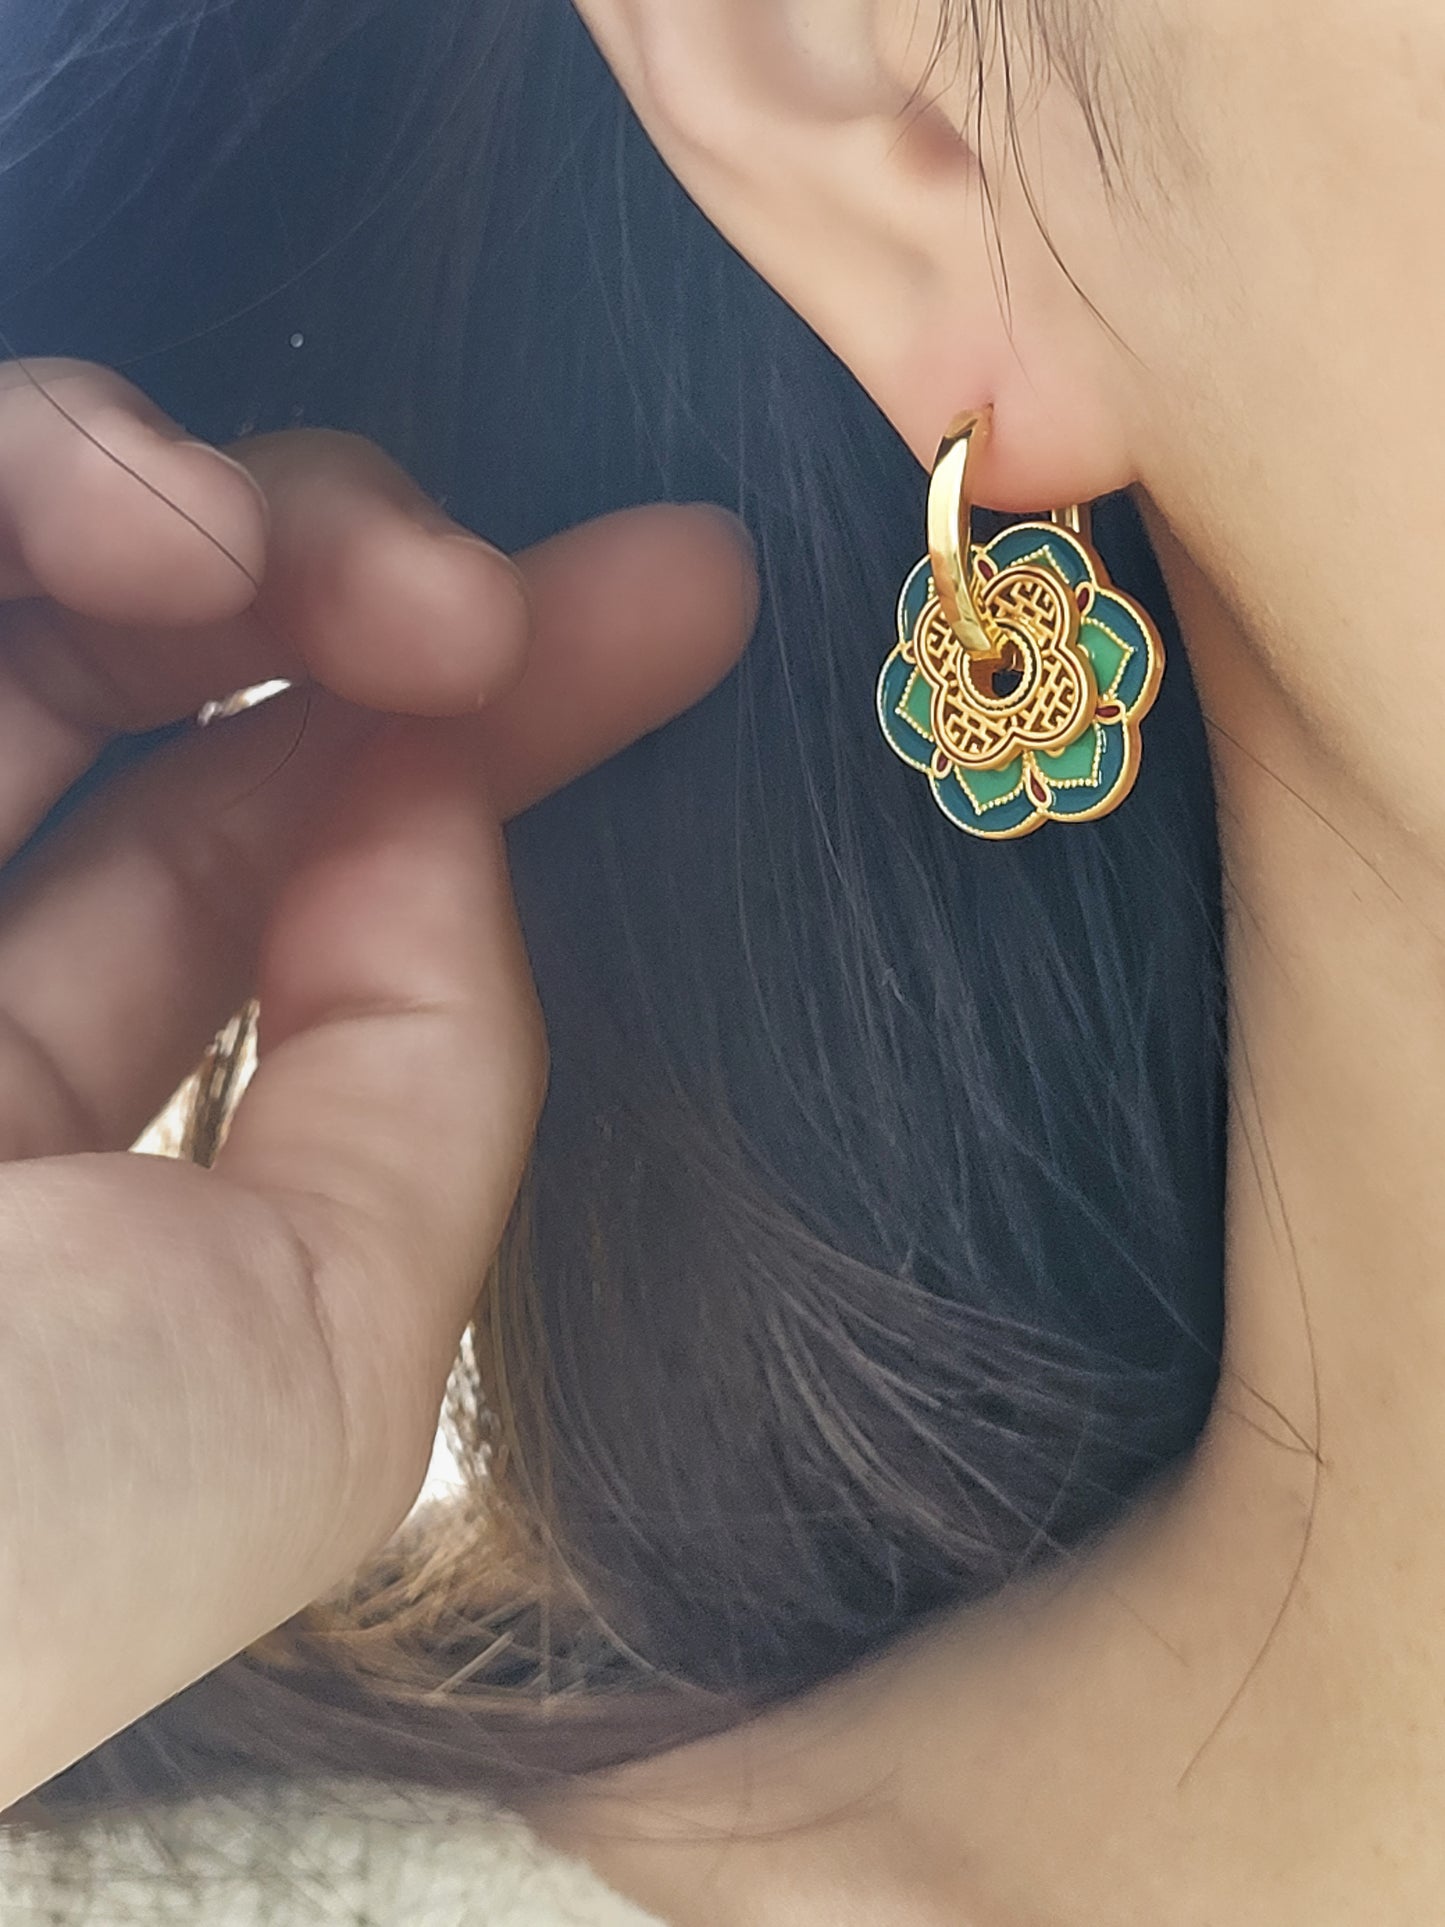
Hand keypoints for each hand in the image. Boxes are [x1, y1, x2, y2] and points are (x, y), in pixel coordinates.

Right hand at [0, 360, 756, 1805]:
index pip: (279, 883)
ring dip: (186, 510)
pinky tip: (139, 522)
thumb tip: (449, 807)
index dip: (474, 739)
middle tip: (480, 596)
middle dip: (359, 589)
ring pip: (19, 586)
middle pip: (166, 701)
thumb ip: (423, 1080)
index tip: (667, 606)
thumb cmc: (8, 1540)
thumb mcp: (321, 1366)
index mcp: (63, 1160)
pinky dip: (26, 485)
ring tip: (259, 551)